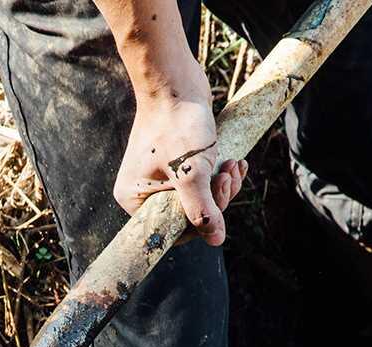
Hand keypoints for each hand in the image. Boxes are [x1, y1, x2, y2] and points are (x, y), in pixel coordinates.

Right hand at [115, 90, 246, 246]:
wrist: (176, 81)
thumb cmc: (177, 124)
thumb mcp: (191, 173)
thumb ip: (203, 210)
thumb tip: (216, 239)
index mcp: (135, 199)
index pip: (171, 229)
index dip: (200, 223)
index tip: (218, 200)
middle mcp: (144, 191)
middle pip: (188, 214)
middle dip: (216, 199)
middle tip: (229, 176)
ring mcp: (161, 176)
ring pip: (199, 197)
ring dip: (222, 186)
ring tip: (234, 166)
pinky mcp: (178, 161)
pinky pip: (202, 180)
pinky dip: (220, 175)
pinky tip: (235, 163)